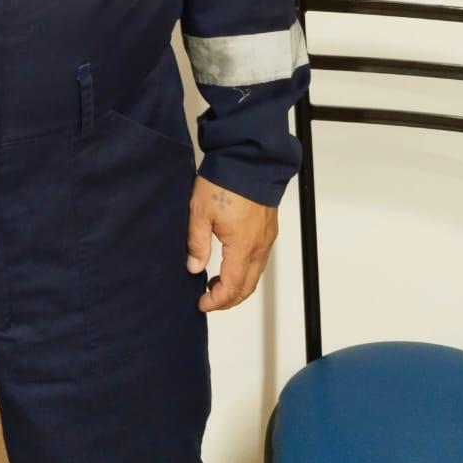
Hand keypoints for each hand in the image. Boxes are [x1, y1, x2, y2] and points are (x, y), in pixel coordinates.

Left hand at [186, 173, 278, 311]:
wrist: (248, 159)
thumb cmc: (224, 182)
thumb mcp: (200, 212)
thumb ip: (197, 243)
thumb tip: (194, 268)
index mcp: (242, 247)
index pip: (232, 287)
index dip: (217, 300)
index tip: (202, 303)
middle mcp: (259, 246)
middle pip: (247, 286)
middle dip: (229, 299)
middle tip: (209, 299)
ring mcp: (266, 238)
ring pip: (255, 274)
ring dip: (238, 285)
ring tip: (217, 283)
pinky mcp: (268, 228)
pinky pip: (260, 259)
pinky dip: (246, 270)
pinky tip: (232, 264)